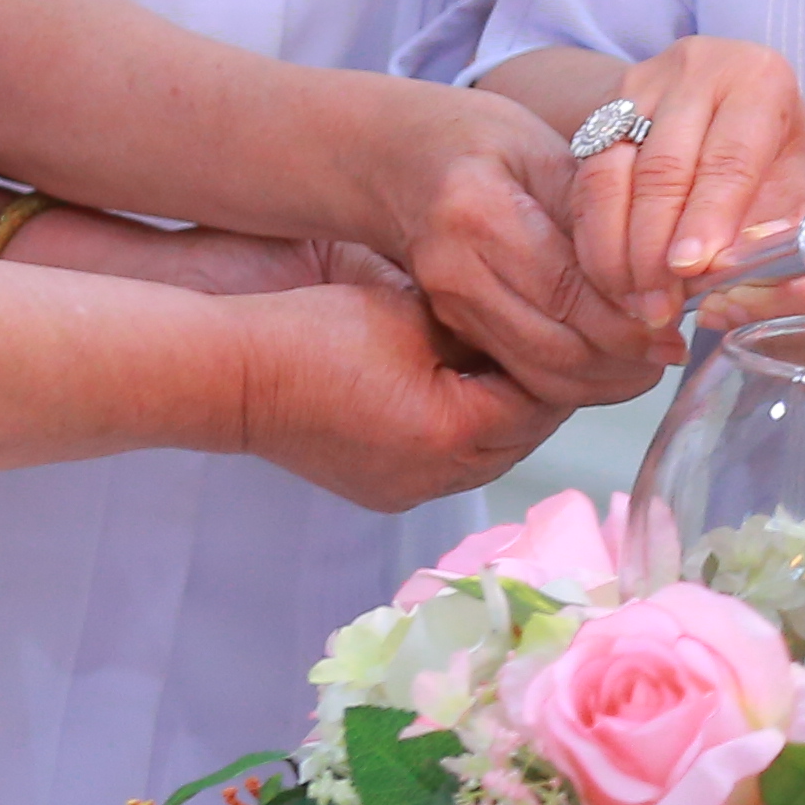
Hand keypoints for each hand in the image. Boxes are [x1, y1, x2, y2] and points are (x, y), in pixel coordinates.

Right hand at [230, 283, 559, 511]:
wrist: (233, 374)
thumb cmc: (312, 333)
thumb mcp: (411, 313)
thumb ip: (479, 330)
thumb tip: (525, 336)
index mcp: (454, 432)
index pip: (542, 400)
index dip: (560, 363)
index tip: (571, 333)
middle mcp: (440, 476)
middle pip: (522, 437)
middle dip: (536, 392)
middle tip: (546, 348)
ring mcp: (409, 490)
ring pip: (488, 456)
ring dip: (499, 417)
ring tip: (494, 370)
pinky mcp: (382, 490)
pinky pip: (448, 466)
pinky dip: (459, 434)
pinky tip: (445, 397)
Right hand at [381, 84, 675, 411]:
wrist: (389, 156)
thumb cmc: (478, 141)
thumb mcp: (544, 150)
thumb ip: (599, 214)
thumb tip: (663, 280)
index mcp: (477, 212)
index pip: (568, 291)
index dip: (631, 321)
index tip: (677, 329)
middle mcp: (453, 268)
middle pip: (556, 345)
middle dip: (625, 361)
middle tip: (671, 349)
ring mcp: (446, 302)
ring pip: (540, 372)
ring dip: (603, 379)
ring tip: (647, 360)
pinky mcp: (451, 323)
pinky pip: (523, 370)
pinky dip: (574, 377)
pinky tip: (607, 357)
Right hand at [575, 37, 804, 306]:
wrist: (727, 94)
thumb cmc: (769, 144)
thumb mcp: (789, 177)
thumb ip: (765, 224)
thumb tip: (724, 282)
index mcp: (759, 82)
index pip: (728, 158)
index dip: (705, 217)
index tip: (688, 269)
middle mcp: (695, 72)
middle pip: (662, 167)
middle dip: (652, 244)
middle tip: (654, 304)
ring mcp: (640, 85)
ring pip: (611, 171)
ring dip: (613, 244)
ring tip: (627, 297)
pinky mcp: (600, 107)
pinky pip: (584, 176)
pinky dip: (591, 231)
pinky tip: (602, 272)